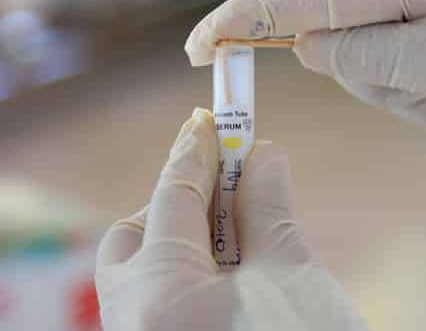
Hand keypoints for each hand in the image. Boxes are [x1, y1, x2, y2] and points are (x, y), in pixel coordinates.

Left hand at [95, 109, 368, 330]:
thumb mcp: (292, 276)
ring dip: (189, 238)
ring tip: (244, 229)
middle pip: (137, 238)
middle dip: (179, 202)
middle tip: (229, 185)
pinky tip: (237, 270)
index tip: (213, 118)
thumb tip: (263, 154)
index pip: (172, 196)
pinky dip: (193, 273)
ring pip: (146, 272)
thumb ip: (268, 209)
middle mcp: (131, 323)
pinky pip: (163, 300)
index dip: (197, 150)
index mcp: (156, 295)